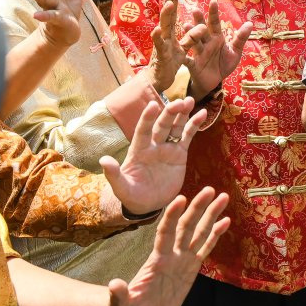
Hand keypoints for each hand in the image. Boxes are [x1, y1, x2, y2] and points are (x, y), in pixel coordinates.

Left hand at [101, 98, 207, 215]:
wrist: (148, 204)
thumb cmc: (132, 196)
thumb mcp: (121, 188)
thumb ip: (113, 174)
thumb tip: (103, 160)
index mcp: (138, 150)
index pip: (143, 131)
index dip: (147, 118)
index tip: (153, 105)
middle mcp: (153, 145)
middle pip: (162, 125)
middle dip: (170, 113)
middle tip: (179, 102)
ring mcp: (167, 148)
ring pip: (175, 126)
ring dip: (182, 114)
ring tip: (189, 101)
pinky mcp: (179, 154)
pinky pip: (188, 136)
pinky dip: (194, 124)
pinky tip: (202, 113)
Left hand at [107, 188, 230, 305]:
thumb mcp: (121, 305)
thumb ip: (119, 295)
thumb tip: (114, 284)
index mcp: (157, 260)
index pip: (166, 233)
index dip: (172, 217)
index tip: (180, 199)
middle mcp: (172, 254)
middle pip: (187, 226)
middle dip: (197, 208)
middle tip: (209, 190)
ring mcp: (183, 258)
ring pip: (200, 232)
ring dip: (211, 215)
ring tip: (223, 197)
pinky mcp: (192, 266)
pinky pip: (206, 247)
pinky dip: (216, 234)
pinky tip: (226, 221)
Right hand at [145, 0, 188, 91]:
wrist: (160, 82)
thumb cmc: (170, 62)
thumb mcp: (184, 49)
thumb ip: (192, 37)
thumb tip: (204, 25)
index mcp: (172, 34)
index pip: (174, 15)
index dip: (175, 2)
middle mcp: (165, 37)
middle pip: (168, 17)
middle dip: (170, 2)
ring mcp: (162, 46)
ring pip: (164, 29)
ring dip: (165, 16)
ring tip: (168, 3)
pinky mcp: (162, 57)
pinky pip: (160, 47)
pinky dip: (158, 38)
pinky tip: (157, 29)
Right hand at [146, 0, 250, 93]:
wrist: (216, 81)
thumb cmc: (224, 63)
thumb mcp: (235, 51)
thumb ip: (240, 38)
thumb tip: (250, 23)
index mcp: (216, 38)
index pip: (215, 23)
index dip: (214, 13)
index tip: (213, 1)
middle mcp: (206, 43)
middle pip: (202, 30)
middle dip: (199, 20)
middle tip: (195, 10)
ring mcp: (198, 53)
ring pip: (194, 42)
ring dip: (190, 35)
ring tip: (186, 25)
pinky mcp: (193, 65)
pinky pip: (188, 60)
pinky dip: (183, 56)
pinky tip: (178, 51)